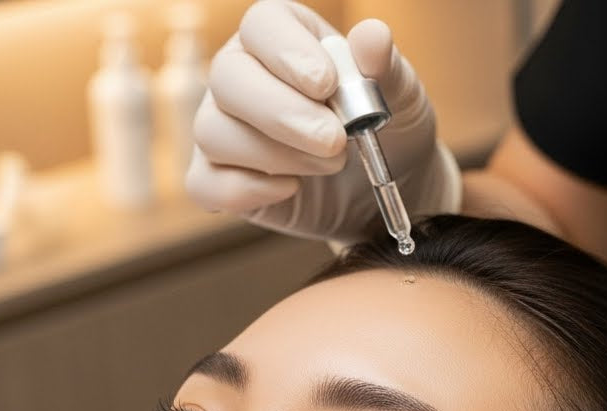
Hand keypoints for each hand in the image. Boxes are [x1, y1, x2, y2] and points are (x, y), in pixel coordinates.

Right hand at [186, 1, 460, 242]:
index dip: (287, 52)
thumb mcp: (399, 95)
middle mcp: (242, 73)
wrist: (389, 185)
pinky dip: (249, 190)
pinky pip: (206, 183)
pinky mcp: (219, 176)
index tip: (325, 85)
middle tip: (335, 142)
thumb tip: (372, 37)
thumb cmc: (387, 126)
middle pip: (227, 78)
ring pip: (215, 132)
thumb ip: (385, 66)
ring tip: (331, 164)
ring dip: (278, 155)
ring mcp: (223, 125)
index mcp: (282, 37)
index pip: (262, 25)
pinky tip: (292, 188)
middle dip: (282, 115)